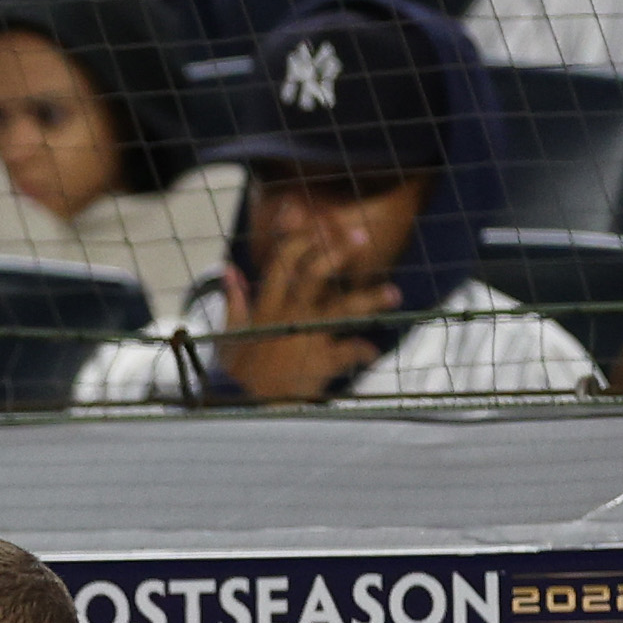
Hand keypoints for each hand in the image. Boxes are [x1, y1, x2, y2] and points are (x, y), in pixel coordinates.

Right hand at [210, 241, 395, 405]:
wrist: (242, 408)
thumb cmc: (235, 374)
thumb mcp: (228, 335)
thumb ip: (233, 301)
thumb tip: (228, 270)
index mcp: (266, 308)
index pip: (280, 263)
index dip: (294, 236)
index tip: (306, 214)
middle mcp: (287, 316)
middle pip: (313, 274)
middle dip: (337, 252)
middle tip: (361, 238)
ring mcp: (305, 338)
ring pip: (341, 309)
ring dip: (370, 299)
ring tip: (394, 293)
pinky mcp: (318, 363)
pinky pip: (347, 353)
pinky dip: (361, 352)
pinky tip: (372, 352)